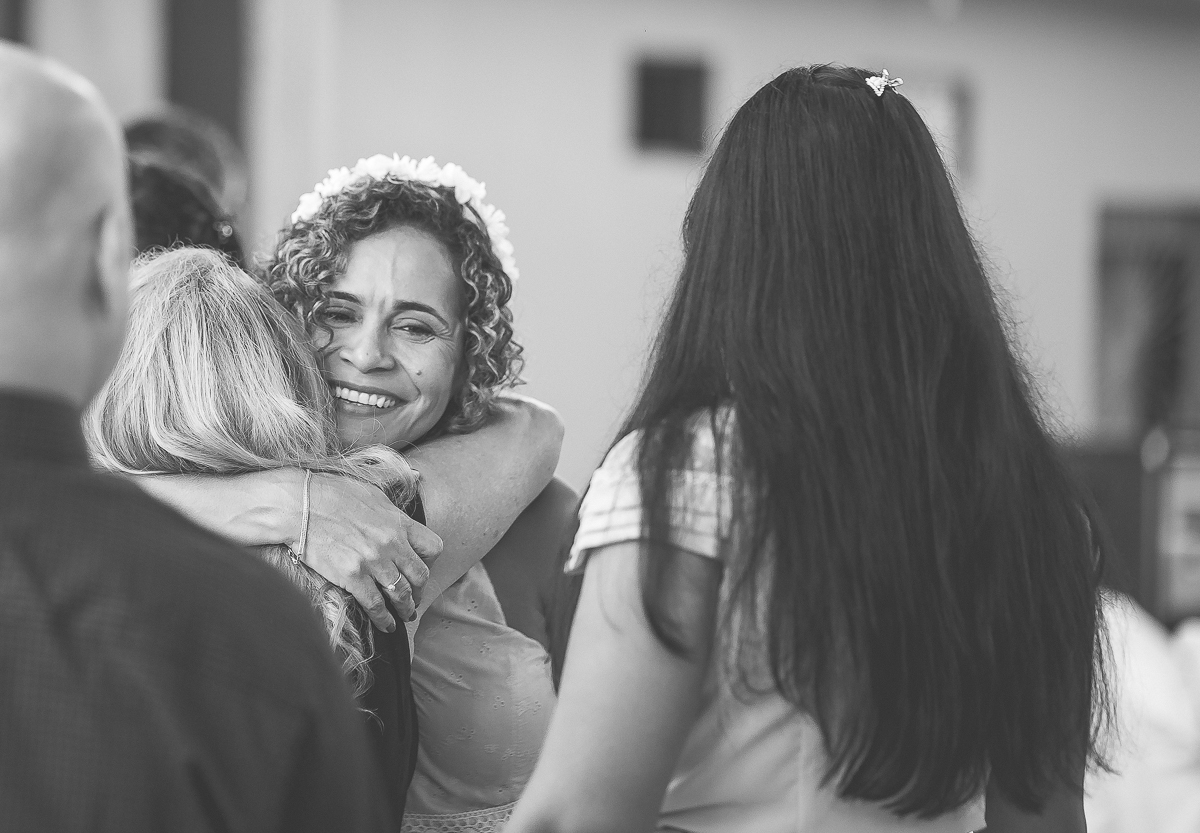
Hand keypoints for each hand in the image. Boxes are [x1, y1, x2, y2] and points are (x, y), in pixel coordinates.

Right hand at [303, 473, 442, 630]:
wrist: (298, 504)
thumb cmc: (331, 492)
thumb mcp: (371, 489)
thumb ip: (393, 498)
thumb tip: (416, 477)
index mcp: (398, 522)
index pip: (432, 546)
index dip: (430, 561)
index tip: (422, 567)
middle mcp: (391, 544)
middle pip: (420, 575)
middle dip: (420, 589)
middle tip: (415, 596)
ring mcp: (373, 562)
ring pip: (401, 594)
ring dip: (406, 608)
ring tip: (405, 615)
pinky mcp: (352, 577)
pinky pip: (375, 605)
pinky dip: (383, 619)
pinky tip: (386, 625)